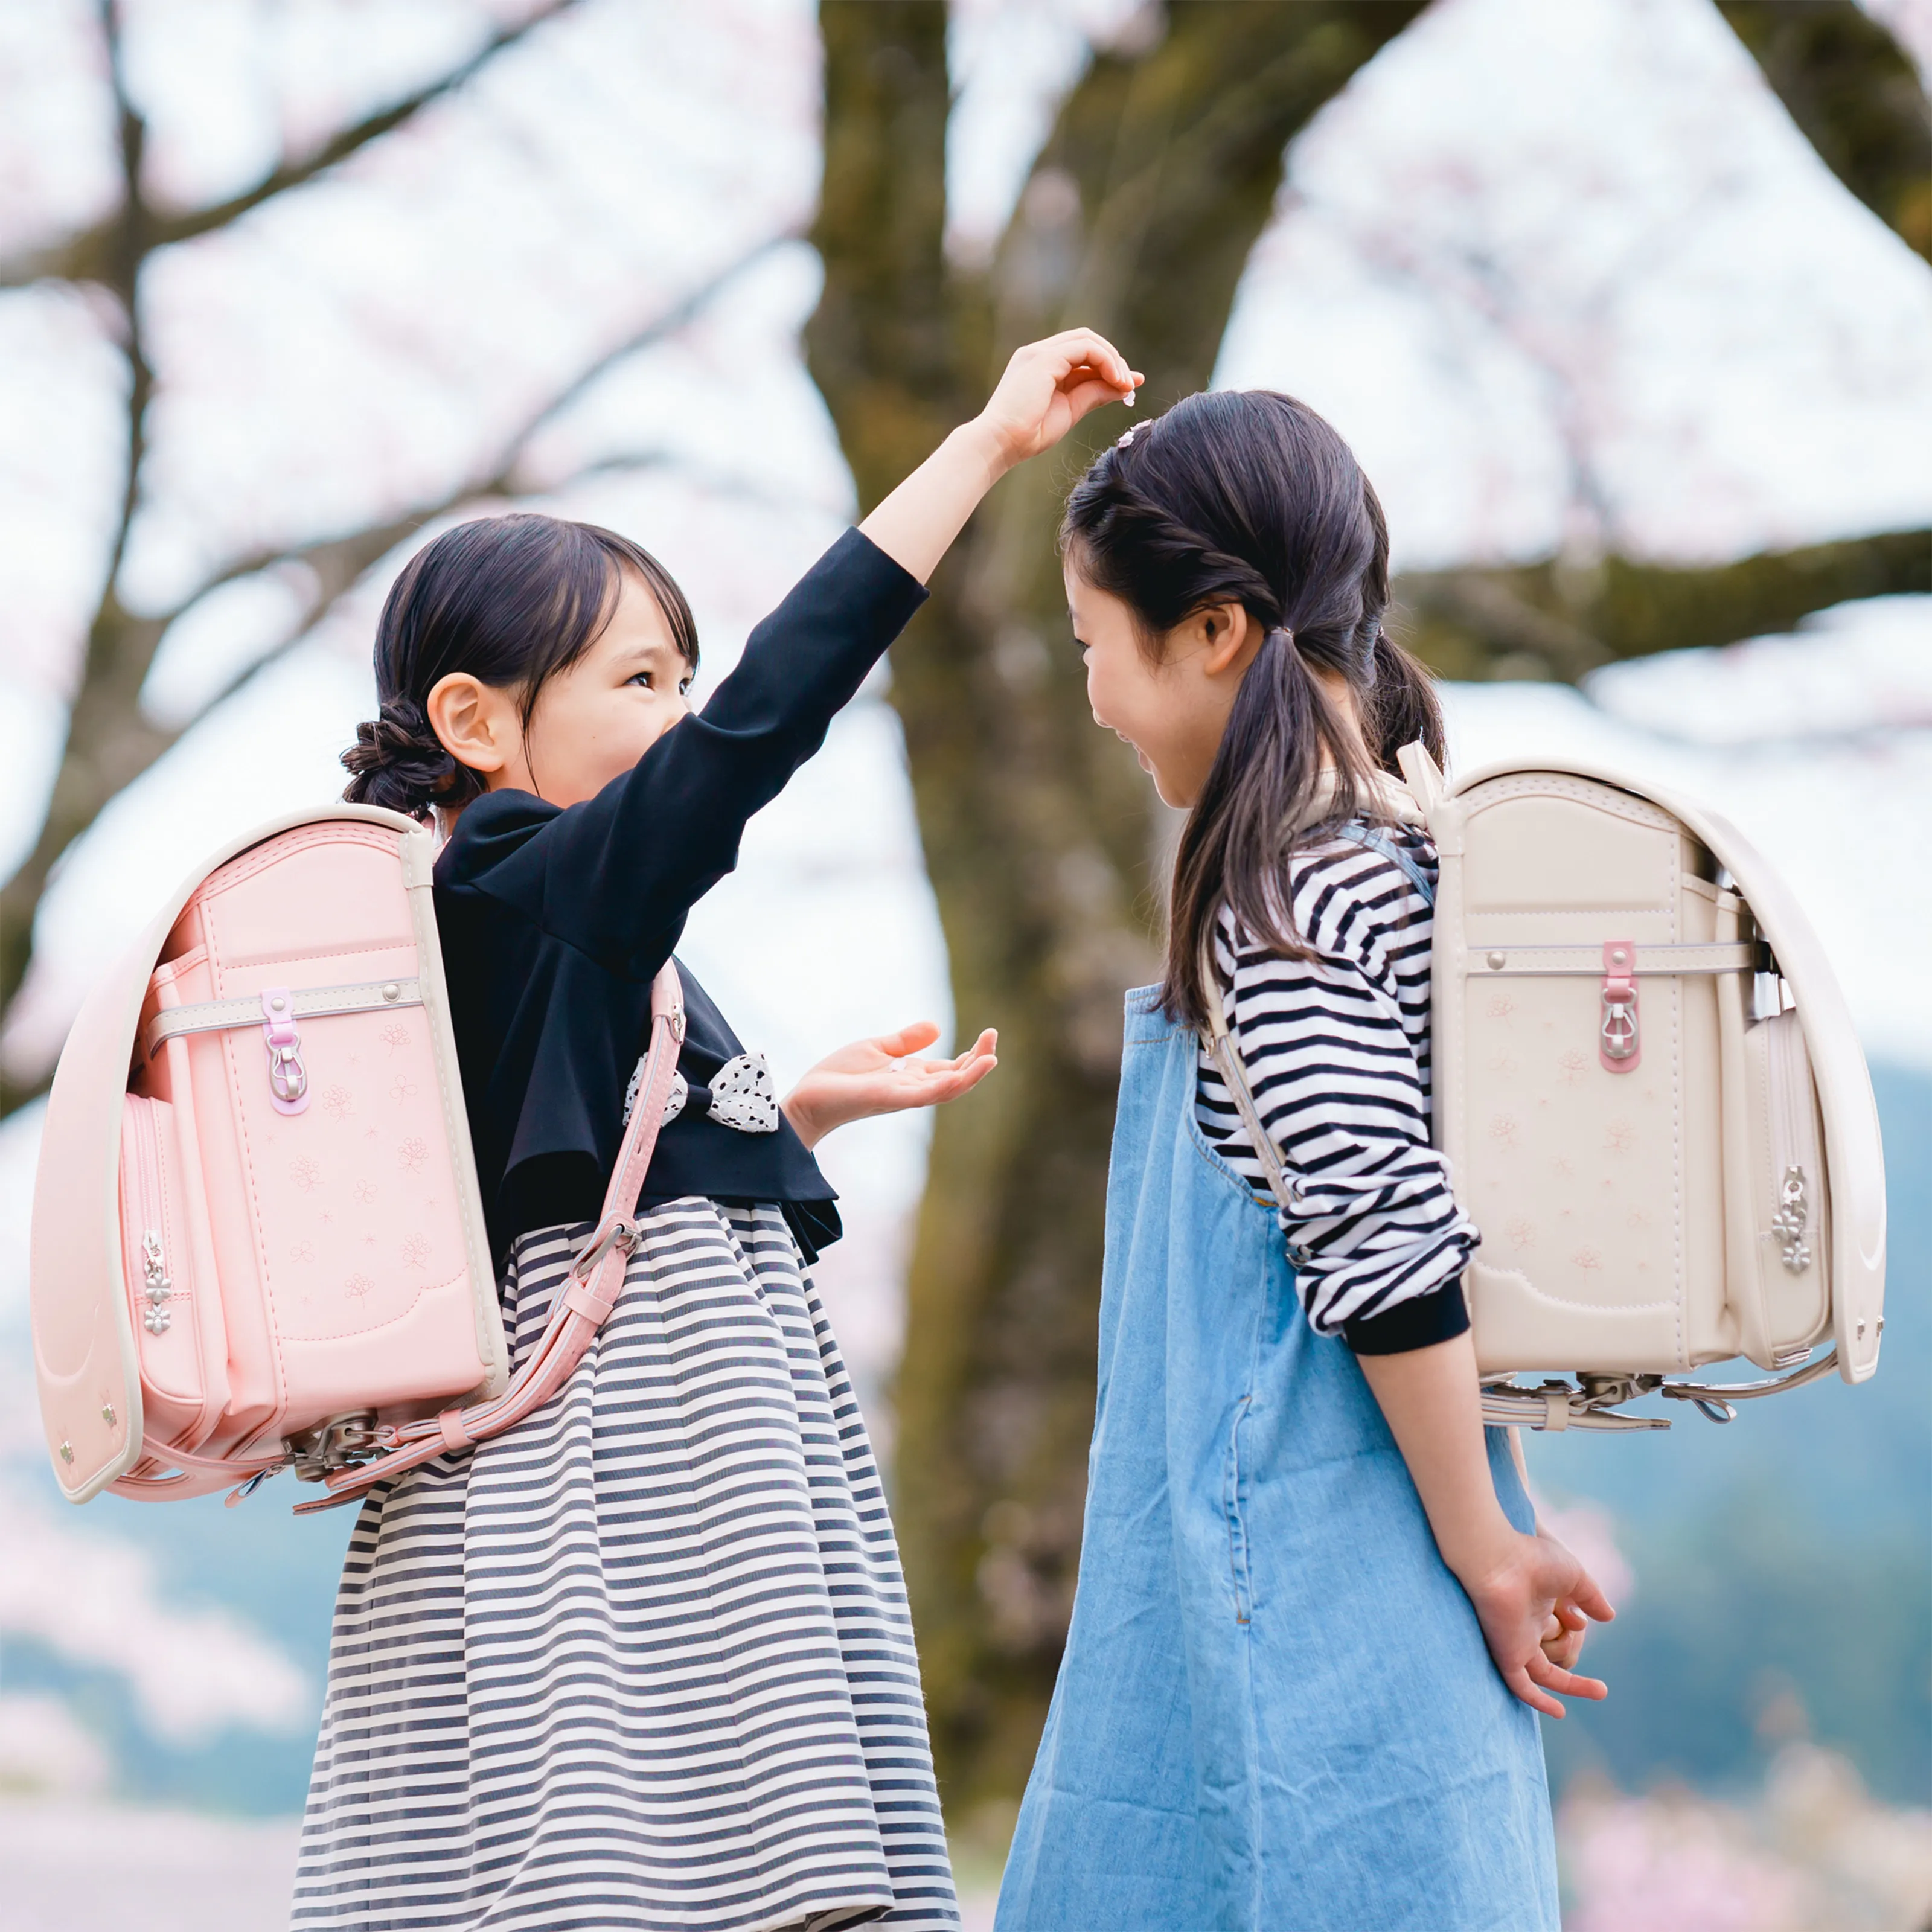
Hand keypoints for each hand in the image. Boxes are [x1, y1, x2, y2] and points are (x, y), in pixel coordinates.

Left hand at [781, 1023, 997, 1149]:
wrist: (810, 1097)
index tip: (989, 1034)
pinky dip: (944, 1085)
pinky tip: (960, 1073)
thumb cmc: (839, 1077)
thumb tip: (938, 1027)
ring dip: (971, 1075)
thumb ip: (905, 1041)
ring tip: (991, 1058)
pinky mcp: (890, 1099)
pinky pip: (924, 1095)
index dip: (973, 1055)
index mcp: (912, 1077)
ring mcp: (904, 1096)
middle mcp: (914, 1090)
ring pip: (947, 1090)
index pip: (952, 1069)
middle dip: (979, 1061)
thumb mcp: (877, 1049)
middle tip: (993, 1038)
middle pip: (957, 1079)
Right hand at [973, 329, 1142, 469]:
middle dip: (1114, 359)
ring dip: (1113, 360)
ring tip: (1126, 385)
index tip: (1128, 386)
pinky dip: (1107, 361)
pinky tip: (1116, 380)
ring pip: (1088, 340)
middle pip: (1087, 341)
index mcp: (1040, 366)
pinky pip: (1086, 348)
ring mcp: (1040, 353)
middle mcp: (1038, 353)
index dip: (1108, 365)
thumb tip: (1125, 386)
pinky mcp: (1045, 358)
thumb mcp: (1071, 411)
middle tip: (1130, 384)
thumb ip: (1094, 394)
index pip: (1081, 354)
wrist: (1000, 442)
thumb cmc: (1028, 434)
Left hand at [1455, 1525, 1615, 1718]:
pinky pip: (1520, 1685)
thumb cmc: (1531, 1558)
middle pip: (1550, 1661)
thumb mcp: (1573, 1576)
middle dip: (1576, 1677)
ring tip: (1600, 1690)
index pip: (1557, 1635)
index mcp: (1536, 1608)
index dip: (1573, 1635)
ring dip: (1570, 1686)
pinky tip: (1558, 1711)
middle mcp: (1523, 1628)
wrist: (1497, 1558)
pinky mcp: (1505, 1653)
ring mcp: (1514, 1642)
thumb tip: (1608, 1617)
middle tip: (1602, 1689)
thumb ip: (1590, 1597)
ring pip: (1542, 1675)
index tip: (1580, 1623)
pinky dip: (1537, 1700)